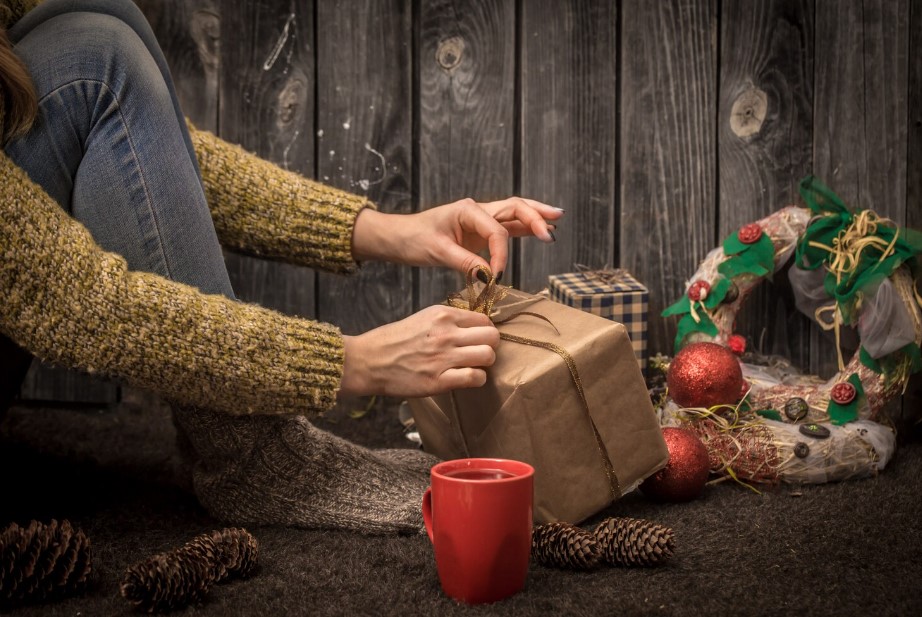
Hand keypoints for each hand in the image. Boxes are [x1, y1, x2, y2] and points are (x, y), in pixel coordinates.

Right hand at [339, 305, 498, 397]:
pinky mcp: (439, 380)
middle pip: (492, 336)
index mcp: (442, 315)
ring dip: (485, 363)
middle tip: (480, 353)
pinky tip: (466, 378)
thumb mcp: (423, 318)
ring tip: (473, 366)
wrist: (369, 361)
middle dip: (490, 345)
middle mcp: (446, 334)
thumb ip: (448, 321)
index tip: (478, 338)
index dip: (485, 330)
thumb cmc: (394, 340)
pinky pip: (475, 377)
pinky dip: (476, 379)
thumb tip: (473, 326)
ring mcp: (444, 357)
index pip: (484, 319)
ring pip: (488, 356)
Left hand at [352, 197, 563, 276]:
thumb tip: (488, 275)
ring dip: (536, 217)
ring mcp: (481, 220)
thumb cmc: (414, 239)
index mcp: (467, 211)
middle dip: (535, 218)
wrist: (400, 237)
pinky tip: (540, 231)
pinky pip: (507, 227)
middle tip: (552, 231)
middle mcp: (478, 211)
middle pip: (515, 208)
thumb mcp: (437, 252)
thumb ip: (464, 262)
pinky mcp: (481, 232)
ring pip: (515, 213)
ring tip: (557, 220)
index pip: (497, 230)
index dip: (501, 254)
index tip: (496, 275)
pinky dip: (524, 228)